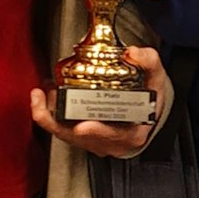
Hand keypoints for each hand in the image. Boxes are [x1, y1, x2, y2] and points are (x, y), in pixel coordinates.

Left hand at [31, 46, 164, 158]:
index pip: (113, 137)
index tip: (82, 126)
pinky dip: (50, 115)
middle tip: (47, 96)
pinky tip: (45, 96)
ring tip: (41, 92)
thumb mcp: (157, 80)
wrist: (146, 113)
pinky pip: (62, 130)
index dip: (97, 133)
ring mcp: (95, 143)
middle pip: (79, 138)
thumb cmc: (150, 100)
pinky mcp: (83, 139)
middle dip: (58, 119)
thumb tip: (132, 53)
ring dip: (49, 115)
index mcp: (131, 134)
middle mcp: (110, 144)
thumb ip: (149, 63)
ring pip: (66, 135)